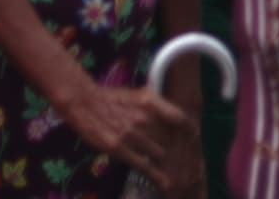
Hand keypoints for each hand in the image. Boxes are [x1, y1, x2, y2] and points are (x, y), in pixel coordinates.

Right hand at [58, 84, 195, 188]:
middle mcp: (144, 118)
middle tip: (187, 165)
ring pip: (159, 155)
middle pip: (170, 140)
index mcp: (150, 101)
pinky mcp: (119, 149)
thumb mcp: (138, 95)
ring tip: (179, 177)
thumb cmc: (111, 98)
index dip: (190, 131)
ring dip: (168, 165)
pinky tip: (165, 183)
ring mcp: (132, 134)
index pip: (179, 118)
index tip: (194, 141)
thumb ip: (156, 105)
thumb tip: (174, 116)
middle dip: (178, 153)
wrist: (83, 102)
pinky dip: (156, 175)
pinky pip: (143, 165)